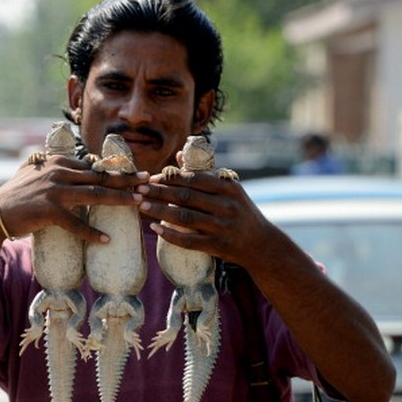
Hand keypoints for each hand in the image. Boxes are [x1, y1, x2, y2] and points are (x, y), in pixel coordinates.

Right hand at [0, 155, 148, 242]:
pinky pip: (75, 223)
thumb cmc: (16, 194)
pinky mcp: (48, 211)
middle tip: (148, 183)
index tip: (137, 175)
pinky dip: (91, 233)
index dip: (118, 172)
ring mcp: (54, 191)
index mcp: (59, 162)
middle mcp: (58, 173)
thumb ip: (53, 165)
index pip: (95, 167)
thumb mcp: (34, 171)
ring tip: (138, 204)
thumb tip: (72, 163)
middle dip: (127, 180)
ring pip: (94, 195)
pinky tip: (106, 239)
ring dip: (119, 200)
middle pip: (100, 177)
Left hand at [136, 170, 270, 265]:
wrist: (262, 244)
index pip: (194, 179)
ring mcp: (222, 227)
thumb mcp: (228, 190)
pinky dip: (170, 234)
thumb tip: (179, 155)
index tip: (151, 178)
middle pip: (186, 197)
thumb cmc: (239, 212)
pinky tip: (155, 228)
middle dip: (160, 192)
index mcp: (228, 188)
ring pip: (185, 217)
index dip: (170, 178)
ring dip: (160, 211)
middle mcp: (226, 206)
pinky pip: (189, 240)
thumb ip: (204, 173)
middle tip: (139, 189)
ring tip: (142, 205)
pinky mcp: (218, 246)